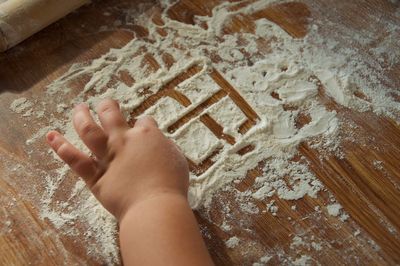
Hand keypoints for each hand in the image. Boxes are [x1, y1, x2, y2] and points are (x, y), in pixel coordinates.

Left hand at [46, 99, 188, 219]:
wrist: (155, 206)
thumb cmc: (171, 185)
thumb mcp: (177, 159)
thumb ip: (166, 146)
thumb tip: (159, 142)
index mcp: (146, 135)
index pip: (144, 121)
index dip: (144, 124)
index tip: (144, 128)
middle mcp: (123, 140)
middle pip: (111, 115)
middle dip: (108, 106)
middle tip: (106, 103)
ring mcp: (107, 156)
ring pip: (88, 130)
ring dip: (81, 116)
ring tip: (79, 108)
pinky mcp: (95, 175)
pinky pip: (75, 159)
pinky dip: (61, 147)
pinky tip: (51, 136)